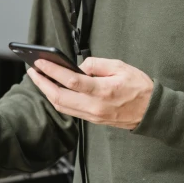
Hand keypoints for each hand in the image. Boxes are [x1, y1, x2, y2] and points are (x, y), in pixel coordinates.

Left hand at [27, 57, 153, 129]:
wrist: (151, 112)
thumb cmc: (139, 87)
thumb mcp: (121, 66)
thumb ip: (98, 64)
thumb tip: (79, 66)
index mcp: (103, 91)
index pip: (71, 81)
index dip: (53, 71)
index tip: (40, 63)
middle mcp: (95, 106)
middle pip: (60, 97)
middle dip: (43, 84)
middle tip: (32, 71)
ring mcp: (93, 116)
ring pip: (62, 106)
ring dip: (47, 93)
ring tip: (39, 79)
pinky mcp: (93, 120)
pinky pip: (70, 110)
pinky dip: (58, 100)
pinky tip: (54, 89)